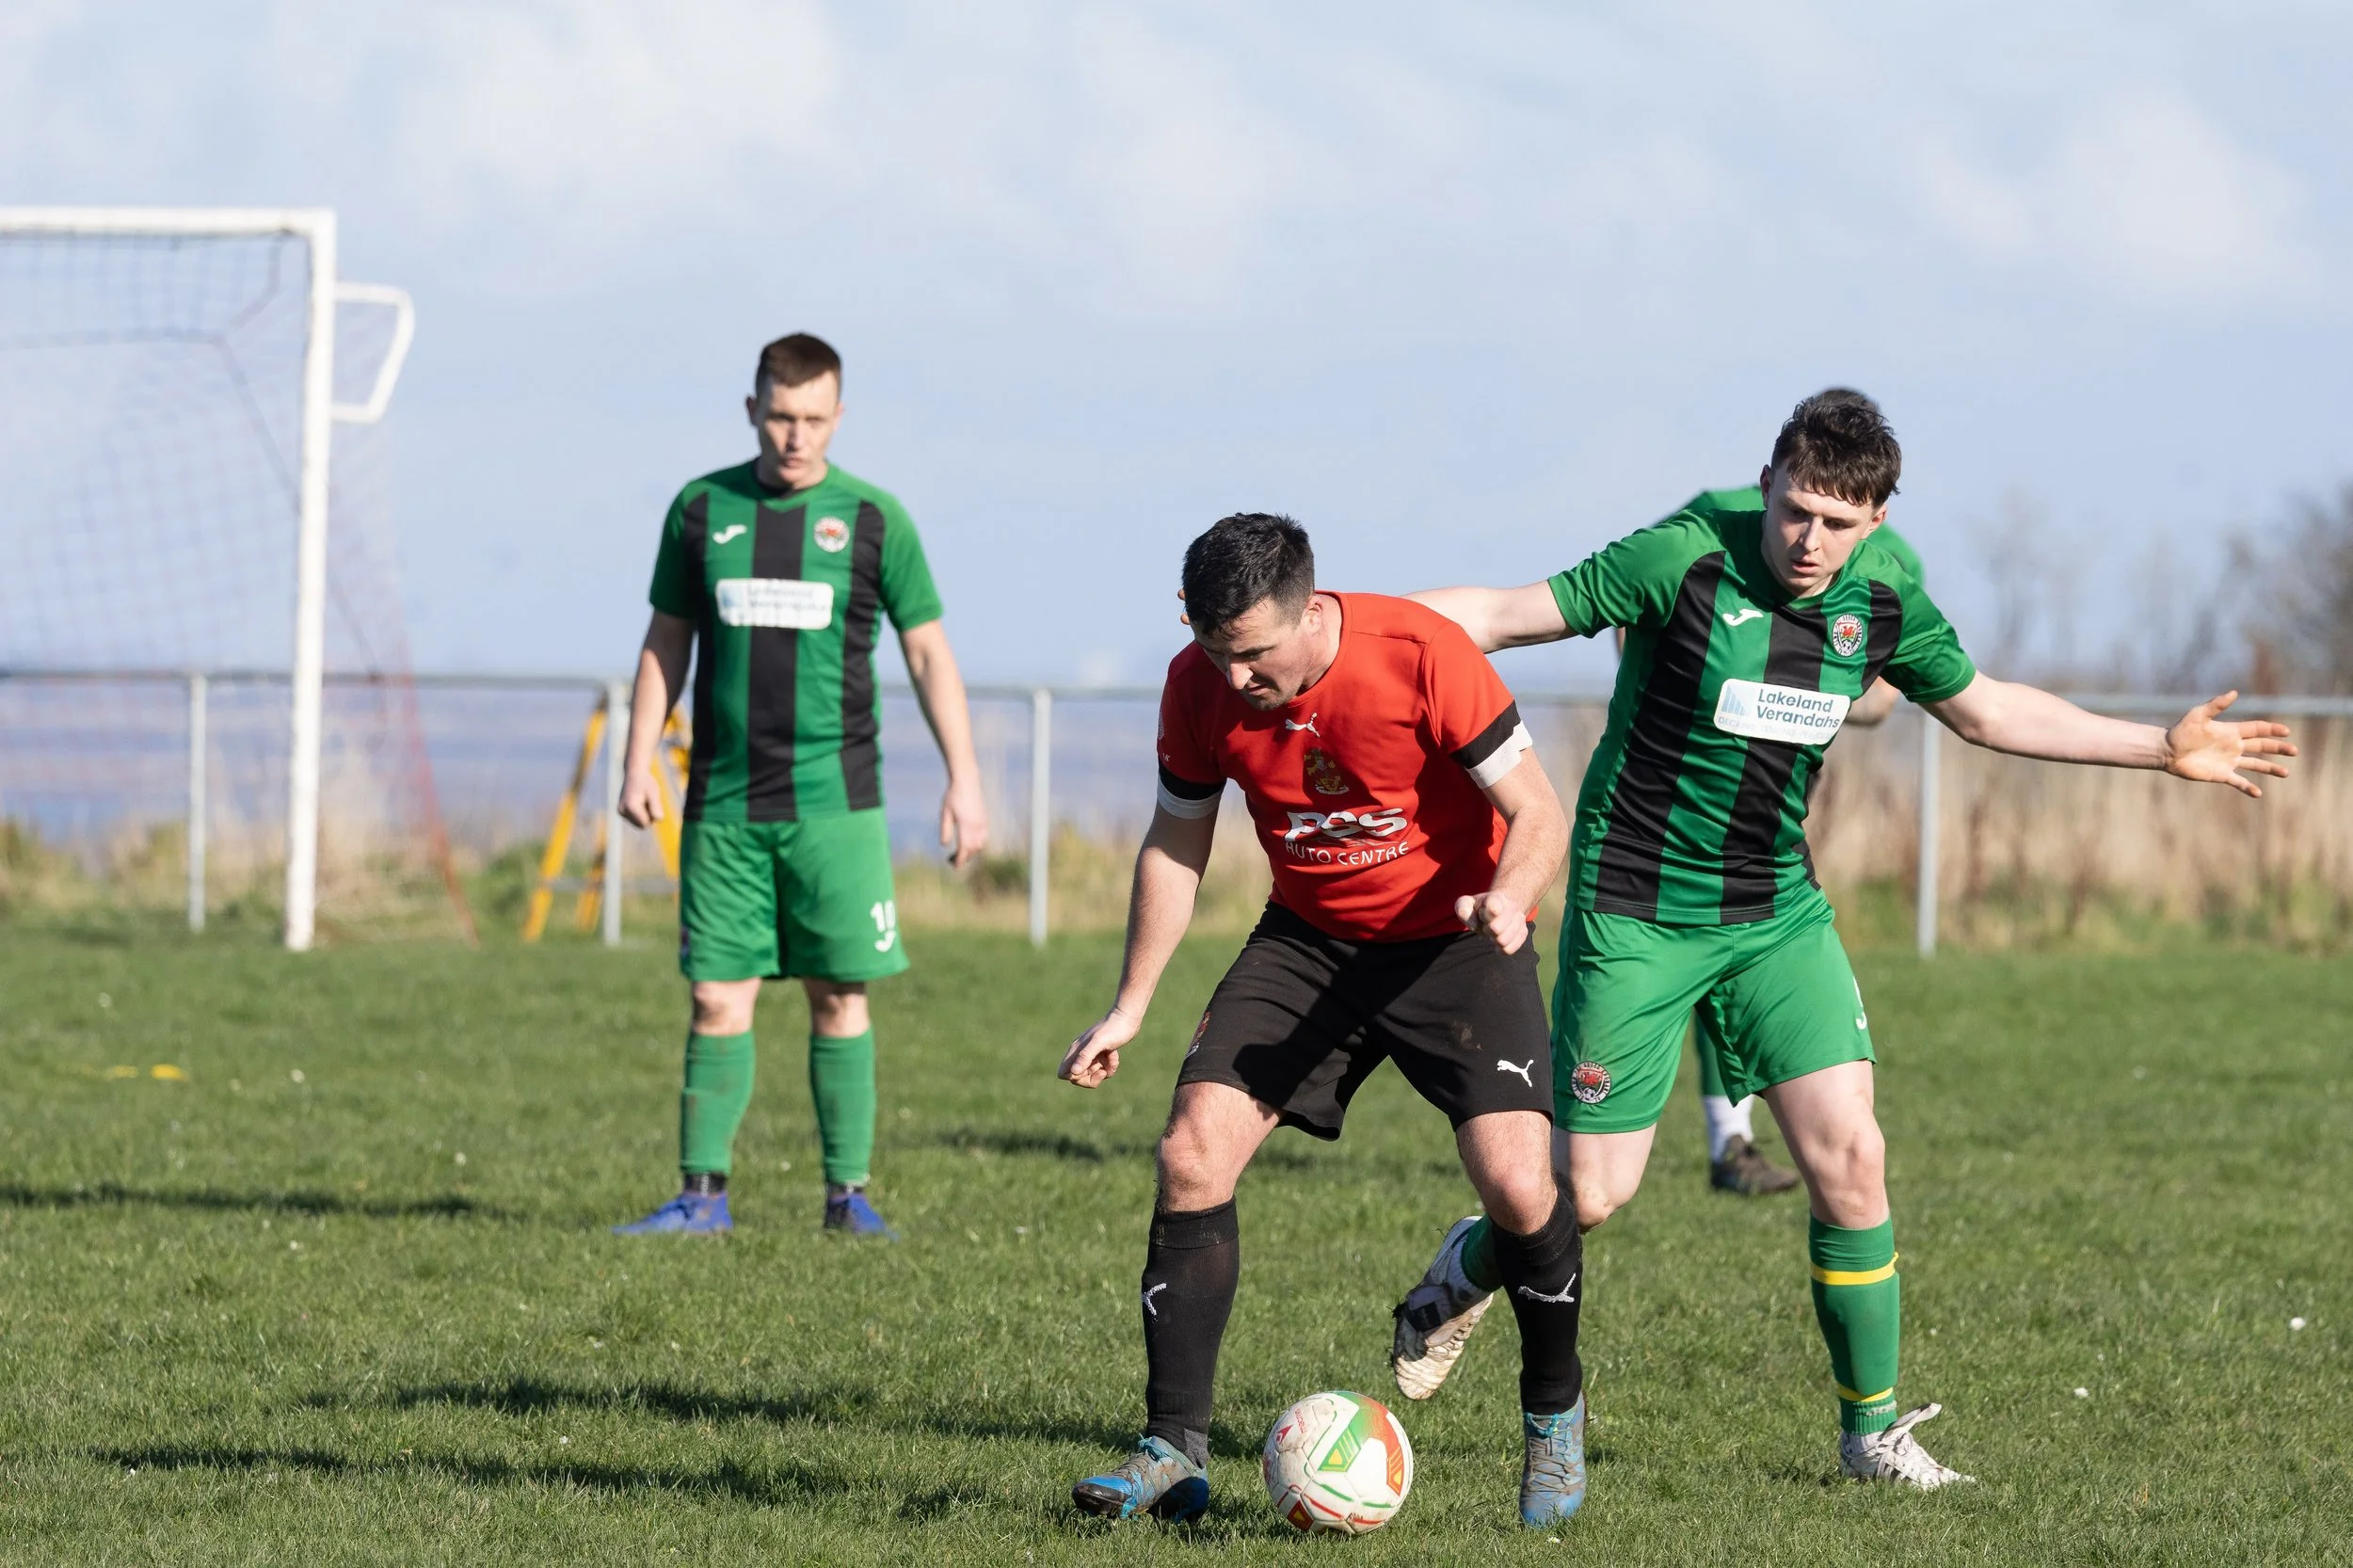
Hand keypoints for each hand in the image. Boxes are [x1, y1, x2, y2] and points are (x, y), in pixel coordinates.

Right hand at [618, 766, 663, 829]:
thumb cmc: (646, 783)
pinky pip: (635, 820)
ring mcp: (620, 812)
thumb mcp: (654, 793)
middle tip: (648, 801)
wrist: (634, 773)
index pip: (646, 823)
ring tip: (643, 800)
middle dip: (648, 816)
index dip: (652, 815)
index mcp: (630, 807)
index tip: (651, 802)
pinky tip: (639, 802)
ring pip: (639, 823)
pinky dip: (639, 813)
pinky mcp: (621, 812)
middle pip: (642, 825)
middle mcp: (622, 811)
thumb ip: (656, 807)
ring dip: (644, 815)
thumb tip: (658, 820)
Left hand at [941, 777, 988, 869]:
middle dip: (965, 857)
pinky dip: (977, 844)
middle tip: (952, 860)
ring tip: (961, 852)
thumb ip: (945, 830)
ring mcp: (983, 823)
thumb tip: (945, 846)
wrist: (967, 781)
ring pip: (981, 845)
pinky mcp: (985, 819)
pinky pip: (984, 837)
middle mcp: (977, 826)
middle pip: (973, 849)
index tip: (953, 866)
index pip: (964, 849)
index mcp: (967, 826)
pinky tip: (969, 842)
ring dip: (972, 851)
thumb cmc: (953, 796)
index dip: (959, 860)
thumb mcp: (945, 813)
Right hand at [1059, 1005, 1141, 1087]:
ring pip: (1092, 1075)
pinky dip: (1110, 1066)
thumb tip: (1073, 1072)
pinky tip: (1114, 1055)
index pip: (1063, 1073)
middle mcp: (1081, 1053)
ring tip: (1112, 1058)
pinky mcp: (1102, 1055)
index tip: (1088, 1071)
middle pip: (1078, 1078)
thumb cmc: (1113, 1028)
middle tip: (1103, 1071)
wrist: (1127, 1018)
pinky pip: (1103, 1070)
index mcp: (1076, 1050)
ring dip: (1104, 1071)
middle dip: (1092, 1079)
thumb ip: (1085, 1056)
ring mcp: (1092, 1055)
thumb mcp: (1099, 1042)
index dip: (1075, 1078)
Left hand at [1455, 889, 1531, 954]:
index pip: (1494, 906)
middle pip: (1496, 929)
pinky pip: (1509, 949)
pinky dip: (1501, 948)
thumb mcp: (1466, 903)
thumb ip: (1463, 910)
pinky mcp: (1523, 932)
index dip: (1489, 912)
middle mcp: (1511, 907)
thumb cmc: (1479, 908)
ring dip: (1494, 939)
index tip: (1483, 913)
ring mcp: (1519, 919)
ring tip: (1493, 932)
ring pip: (1503, 940)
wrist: (1501, 908)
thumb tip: (1474, 925)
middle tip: (1486, 925)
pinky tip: (1498, 941)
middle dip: (1486, 930)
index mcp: (1495, 898)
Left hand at [2163, 691, 2296, 797]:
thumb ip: (2217, 705)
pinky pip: (2238, 782)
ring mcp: (2229, 761)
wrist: (2167, 751)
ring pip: (2255, 765)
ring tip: (2286, 773)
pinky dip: (2248, 787)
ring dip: (2270, 768)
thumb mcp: (2198, 715)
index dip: (2272, 729)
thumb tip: (2234, 692)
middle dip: (2278, 748)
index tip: (2286, 731)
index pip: (2257, 729)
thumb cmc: (2181, 731)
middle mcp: (2233, 746)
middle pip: (2262, 746)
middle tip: (2295, 751)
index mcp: (2231, 731)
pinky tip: (2258, 793)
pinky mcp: (2221, 774)